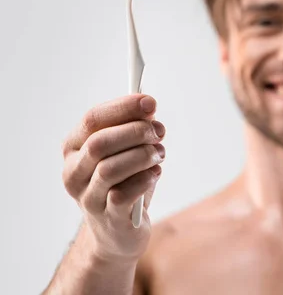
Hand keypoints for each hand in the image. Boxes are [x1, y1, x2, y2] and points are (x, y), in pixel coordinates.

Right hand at [61, 94, 165, 262]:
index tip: (150, 102)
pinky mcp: (107, 218)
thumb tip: (149, 110)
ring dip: (142, 155)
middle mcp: (73, 172)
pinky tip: (155, 173)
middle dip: (135, 132)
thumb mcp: (126, 151)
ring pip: (110, 168)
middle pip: (100, 143)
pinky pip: (124, 194)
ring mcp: (88, 197)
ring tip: (159, 153)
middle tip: (159, 131)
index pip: (92, 119)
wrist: (119, 231)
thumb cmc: (124, 182)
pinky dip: (145, 178)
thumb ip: (134, 130)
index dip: (123, 108)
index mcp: (73, 148)